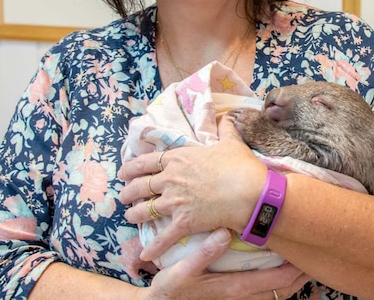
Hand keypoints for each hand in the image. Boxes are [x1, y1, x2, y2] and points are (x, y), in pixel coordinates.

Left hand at [118, 120, 267, 260]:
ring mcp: (175, 202)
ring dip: (135, 215)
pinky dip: (153, 248)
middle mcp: (171, 179)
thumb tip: (227, 117)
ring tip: (129, 217)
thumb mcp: (231, 143)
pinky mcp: (183, 222)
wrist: (250, 193)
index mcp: (179, 158)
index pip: (147, 161)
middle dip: (129, 192)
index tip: (124, 172)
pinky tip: (145, 255)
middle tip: (123, 196)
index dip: (132, 167)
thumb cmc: (241, 166)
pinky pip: (163, 238)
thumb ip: (225, 129)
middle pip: (141, 186)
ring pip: (145, 210)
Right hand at [140, 228, 310, 299]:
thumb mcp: (183, 270)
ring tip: (301, 261)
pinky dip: (276, 283)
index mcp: (236, 288)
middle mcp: (242, 297)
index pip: (278, 280)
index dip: (297, 267)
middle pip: (284, 289)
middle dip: (301, 274)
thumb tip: (224, 233)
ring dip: (291, 280)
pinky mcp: (234, 298)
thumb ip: (205, 252)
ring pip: (276, 293)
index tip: (309, 250)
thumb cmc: (171, 288)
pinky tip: (276, 268)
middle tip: (314, 254)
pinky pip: (264, 293)